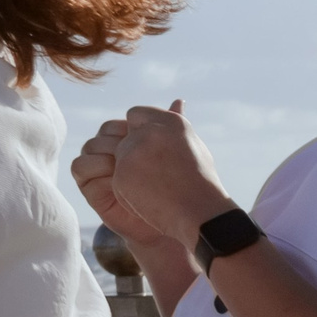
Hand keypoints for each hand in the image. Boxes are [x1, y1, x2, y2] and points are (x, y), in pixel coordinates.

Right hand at [69, 119, 172, 248]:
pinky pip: (79, 167)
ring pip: (89, 146)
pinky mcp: (88, 185)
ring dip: (107, 153)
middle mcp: (108, 151)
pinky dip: (94, 167)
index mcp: (126, 142)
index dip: (128, 130)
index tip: (146, 140)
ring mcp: (96, 167)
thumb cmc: (170, 189)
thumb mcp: (173, 154)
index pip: (117, 124)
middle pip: (102, 133)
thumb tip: (179, 100)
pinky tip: (115, 176)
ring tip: (126, 166)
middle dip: (118, 141)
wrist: (165, 221)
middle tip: (136, 153)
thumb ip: (172, 128)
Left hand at [104, 101, 235, 245]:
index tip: (149, 150)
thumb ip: (176, 122)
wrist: (201, 215)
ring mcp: (133, 151)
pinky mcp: (122, 173)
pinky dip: (125, 188)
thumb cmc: (201, 182)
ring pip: (117, 156)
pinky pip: (115, 177)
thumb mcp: (193, 145)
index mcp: (170, 122)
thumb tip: (177, 101)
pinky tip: (145, 197)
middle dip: (132, 153)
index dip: (138, 132)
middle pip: (123, 136)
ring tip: (152, 186)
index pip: (134, 114)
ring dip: (127, 170)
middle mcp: (150, 131)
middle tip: (153, 173)